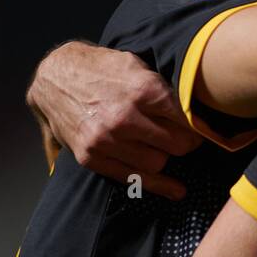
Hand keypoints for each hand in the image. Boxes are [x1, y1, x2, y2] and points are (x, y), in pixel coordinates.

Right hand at [26, 41, 202, 198]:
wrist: (54, 78)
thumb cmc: (101, 69)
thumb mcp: (136, 66)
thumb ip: (163, 88)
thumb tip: (195, 107)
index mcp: (142, 90)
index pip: (186, 119)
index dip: (199, 126)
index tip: (202, 129)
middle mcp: (125, 117)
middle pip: (176, 144)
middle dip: (186, 143)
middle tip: (188, 140)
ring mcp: (106, 140)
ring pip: (158, 163)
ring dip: (166, 157)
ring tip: (166, 148)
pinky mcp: (91, 157)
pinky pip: (132, 179)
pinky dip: (158, 186)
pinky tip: (175, 190)